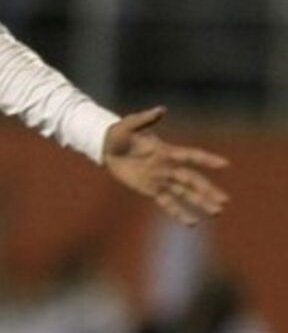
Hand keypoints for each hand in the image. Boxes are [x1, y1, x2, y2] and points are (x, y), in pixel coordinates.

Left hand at [103, 106, 228, 225]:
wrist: (106, 146)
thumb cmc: (119, 133)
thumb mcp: (130, 124)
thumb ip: (145, 119)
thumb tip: (161, 110)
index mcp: (166, 151)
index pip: (190, 156)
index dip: (207, 160)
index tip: (225, 165)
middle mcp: (168, 167)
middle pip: (192, 180)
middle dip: (207, 190)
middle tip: (225, 201)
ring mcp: (161, 179)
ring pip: (184, 193)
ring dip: (200, 202)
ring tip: (217, 212)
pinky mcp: (151, 189)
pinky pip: (167, 203)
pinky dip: (179, 212)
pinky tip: (192, 222)